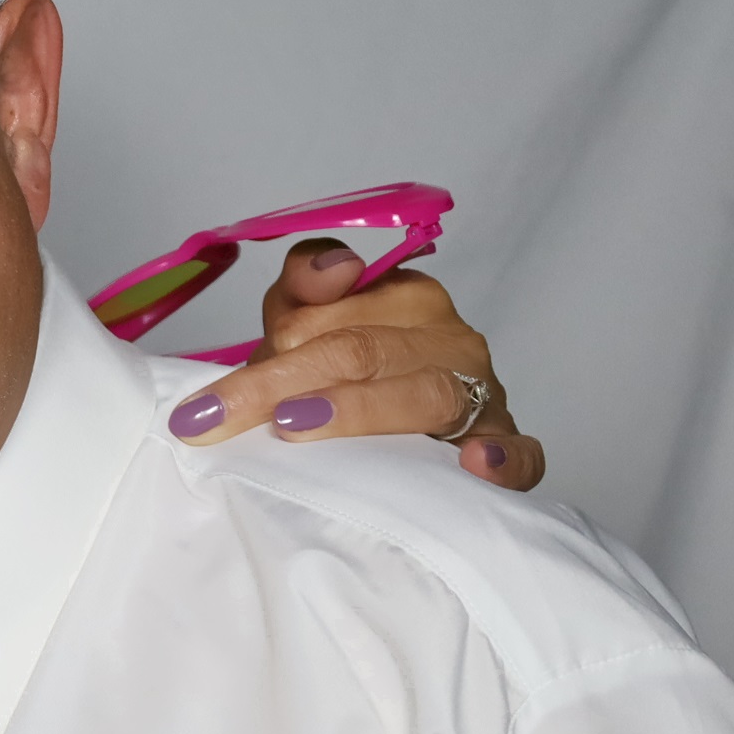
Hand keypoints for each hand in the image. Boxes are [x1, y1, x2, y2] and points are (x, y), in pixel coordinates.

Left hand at [164, 240, 543, 490]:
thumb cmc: (346, 378)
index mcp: (405, 299)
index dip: (276, 336)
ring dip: (361, 410)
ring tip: (297, 425)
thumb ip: (301, 290)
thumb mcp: (306, 326)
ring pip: (425, 394)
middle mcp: (447, 340)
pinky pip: (522, 451)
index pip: (338, 306)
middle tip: (216, 418)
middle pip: (362, 351)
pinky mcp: (504, 447)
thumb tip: (335, 268)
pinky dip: (505, 457)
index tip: (212, 391)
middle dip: (279, 382)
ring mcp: (481, 394)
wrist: (409, 438)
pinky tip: (475, 466)